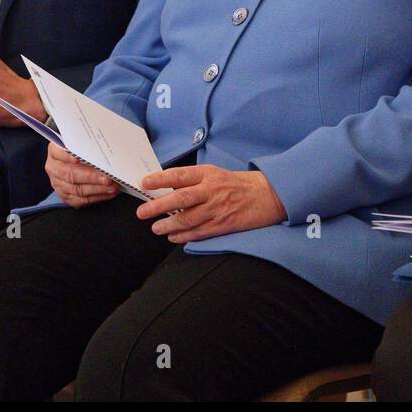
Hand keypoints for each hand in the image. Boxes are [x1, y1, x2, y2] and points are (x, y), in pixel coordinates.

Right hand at [45, 143, 119, 207]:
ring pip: (76, 189)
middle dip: (90, 177)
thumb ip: (89, 144)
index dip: (68, 156)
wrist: (74, 161)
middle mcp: (54, 168)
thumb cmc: (82, 149)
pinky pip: (80, 200)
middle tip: (106, 178)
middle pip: (70, 174)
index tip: (79, 159)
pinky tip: (107, 193)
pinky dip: (96, 197)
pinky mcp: (65, 196)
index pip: (58, 152)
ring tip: (112, 186)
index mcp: (54, 151)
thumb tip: (102, 150)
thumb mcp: (83, 142)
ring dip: (97, 189)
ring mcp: (58, 183)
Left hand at [135, 165, 286, 242]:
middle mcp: (212, 190)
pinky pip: (200, 232)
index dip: (160, 179)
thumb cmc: (241, 184)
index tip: (145, 183)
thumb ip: (195, 181)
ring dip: (168, 225)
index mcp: (209, 174)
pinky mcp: (224, 224)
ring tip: (156, 228)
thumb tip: (168, 190)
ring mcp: (218, 208)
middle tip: (142, 213)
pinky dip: (184, 236)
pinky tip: (173, 237)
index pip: (180, 175)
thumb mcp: (217, 174)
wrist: (270, 194)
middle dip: (157, 206)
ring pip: (187, 219)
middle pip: (180, 199)